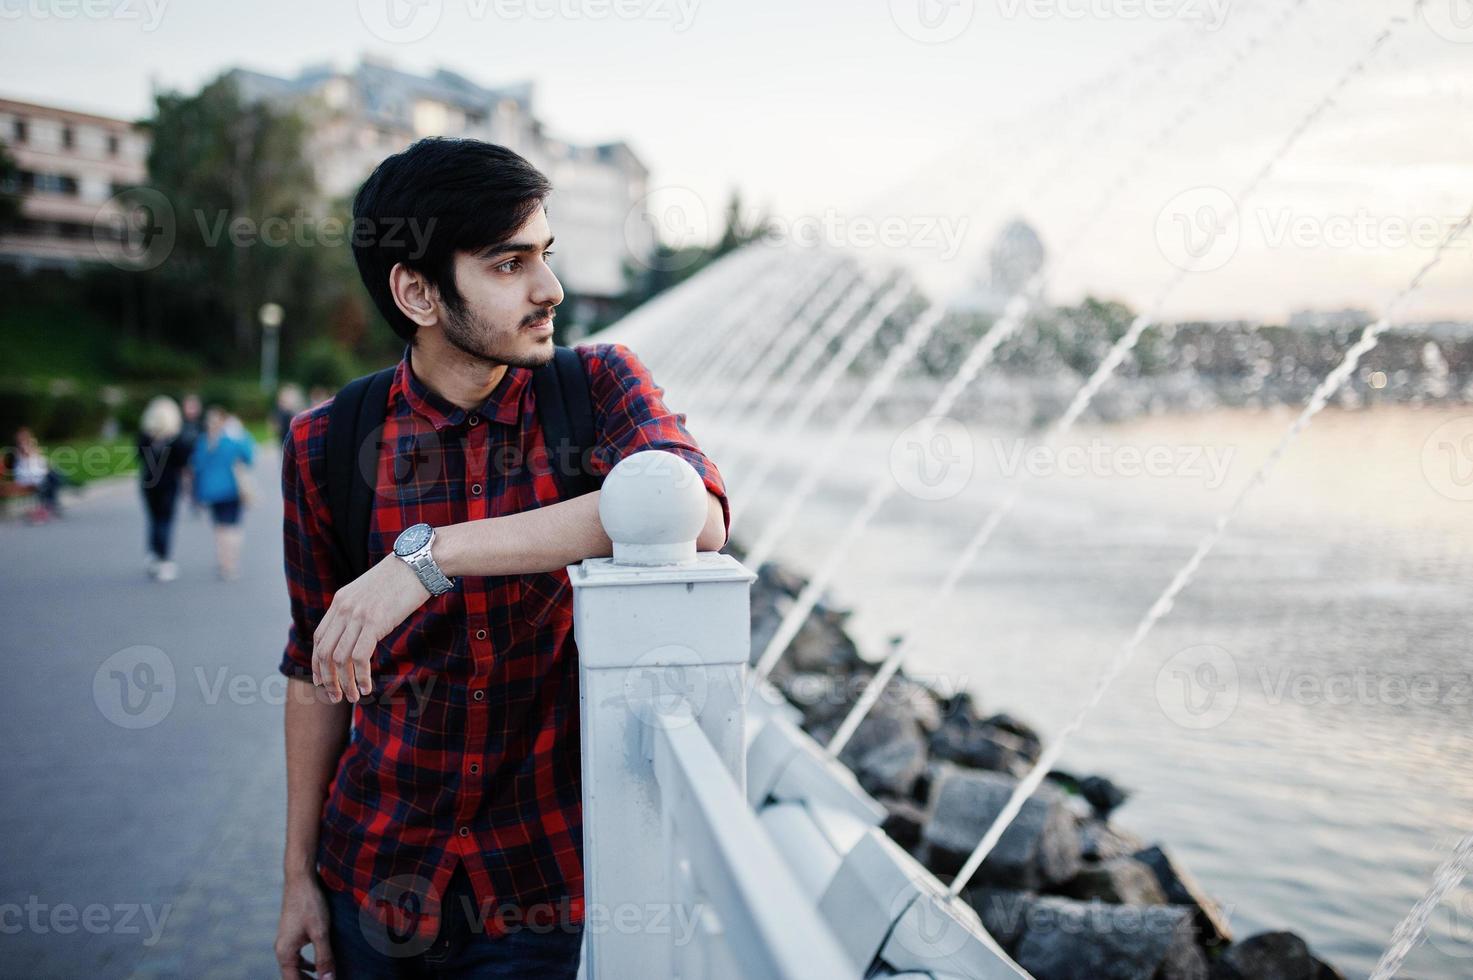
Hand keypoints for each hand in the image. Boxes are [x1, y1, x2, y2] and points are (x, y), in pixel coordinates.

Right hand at [275, 874, 334, 978]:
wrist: (300, 880)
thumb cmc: (310, 904)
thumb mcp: (320, 933)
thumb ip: (324, 958)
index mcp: (285, 953)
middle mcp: (282, 949)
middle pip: (292, 976)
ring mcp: (285, 941)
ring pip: (295, 967)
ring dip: (308, 975)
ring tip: (324, 979)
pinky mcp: (291, 934)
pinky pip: (297, 956)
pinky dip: (307, 964)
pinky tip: (319, 964)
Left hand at [312, 554, 429, 702]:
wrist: (420, 561)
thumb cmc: (403, 577)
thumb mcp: (373, 592)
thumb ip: (361, 609)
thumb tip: (362, 631)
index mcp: (340, 601)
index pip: (319, 638)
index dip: (318, 663)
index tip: (323, 681)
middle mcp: (344, 608)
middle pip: (324, 652)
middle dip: (327, 679)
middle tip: (336, 697)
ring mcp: (358, 615)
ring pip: (339, 659)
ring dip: (344, 683)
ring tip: (353, 697)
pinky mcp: (375, 622)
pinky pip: (359, 657)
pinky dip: (360, 676)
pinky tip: (366, 687)